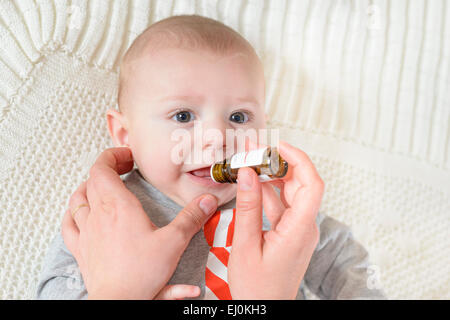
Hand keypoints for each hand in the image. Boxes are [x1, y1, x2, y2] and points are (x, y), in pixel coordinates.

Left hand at [62, 147, 217, 298]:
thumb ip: (191, 218)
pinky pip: (68, 224)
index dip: (113, 156)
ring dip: (88, 187)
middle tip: (124, 168)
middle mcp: (97, 214)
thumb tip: (207, 201)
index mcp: (118, 206)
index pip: (102, 168)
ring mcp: (85, 231)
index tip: (128, 156)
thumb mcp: (174, 242)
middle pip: (92, 180)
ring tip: (102, 186)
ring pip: (77, 199)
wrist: (119, 301)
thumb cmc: (141, 273)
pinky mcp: (81, 248)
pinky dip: (73, 212)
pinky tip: (79, 213)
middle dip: (108, 168)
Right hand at [228, 140, 323, 298]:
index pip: (311, 184)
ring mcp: (298, 230)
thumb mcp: (245, 245)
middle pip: (301, 184)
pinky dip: (268, 193)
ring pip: (290, 193)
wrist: (264, 309)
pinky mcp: (290, 233)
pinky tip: (253, 186)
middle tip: (256, 151)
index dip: (299, 160)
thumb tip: (247, 174)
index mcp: (299, 230)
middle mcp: (305, 227)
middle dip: (280, 163)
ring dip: (272, 177)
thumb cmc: (257, 287)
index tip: (279, 146)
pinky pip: (282, 206)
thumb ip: (247, 207)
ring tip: (250, 164)